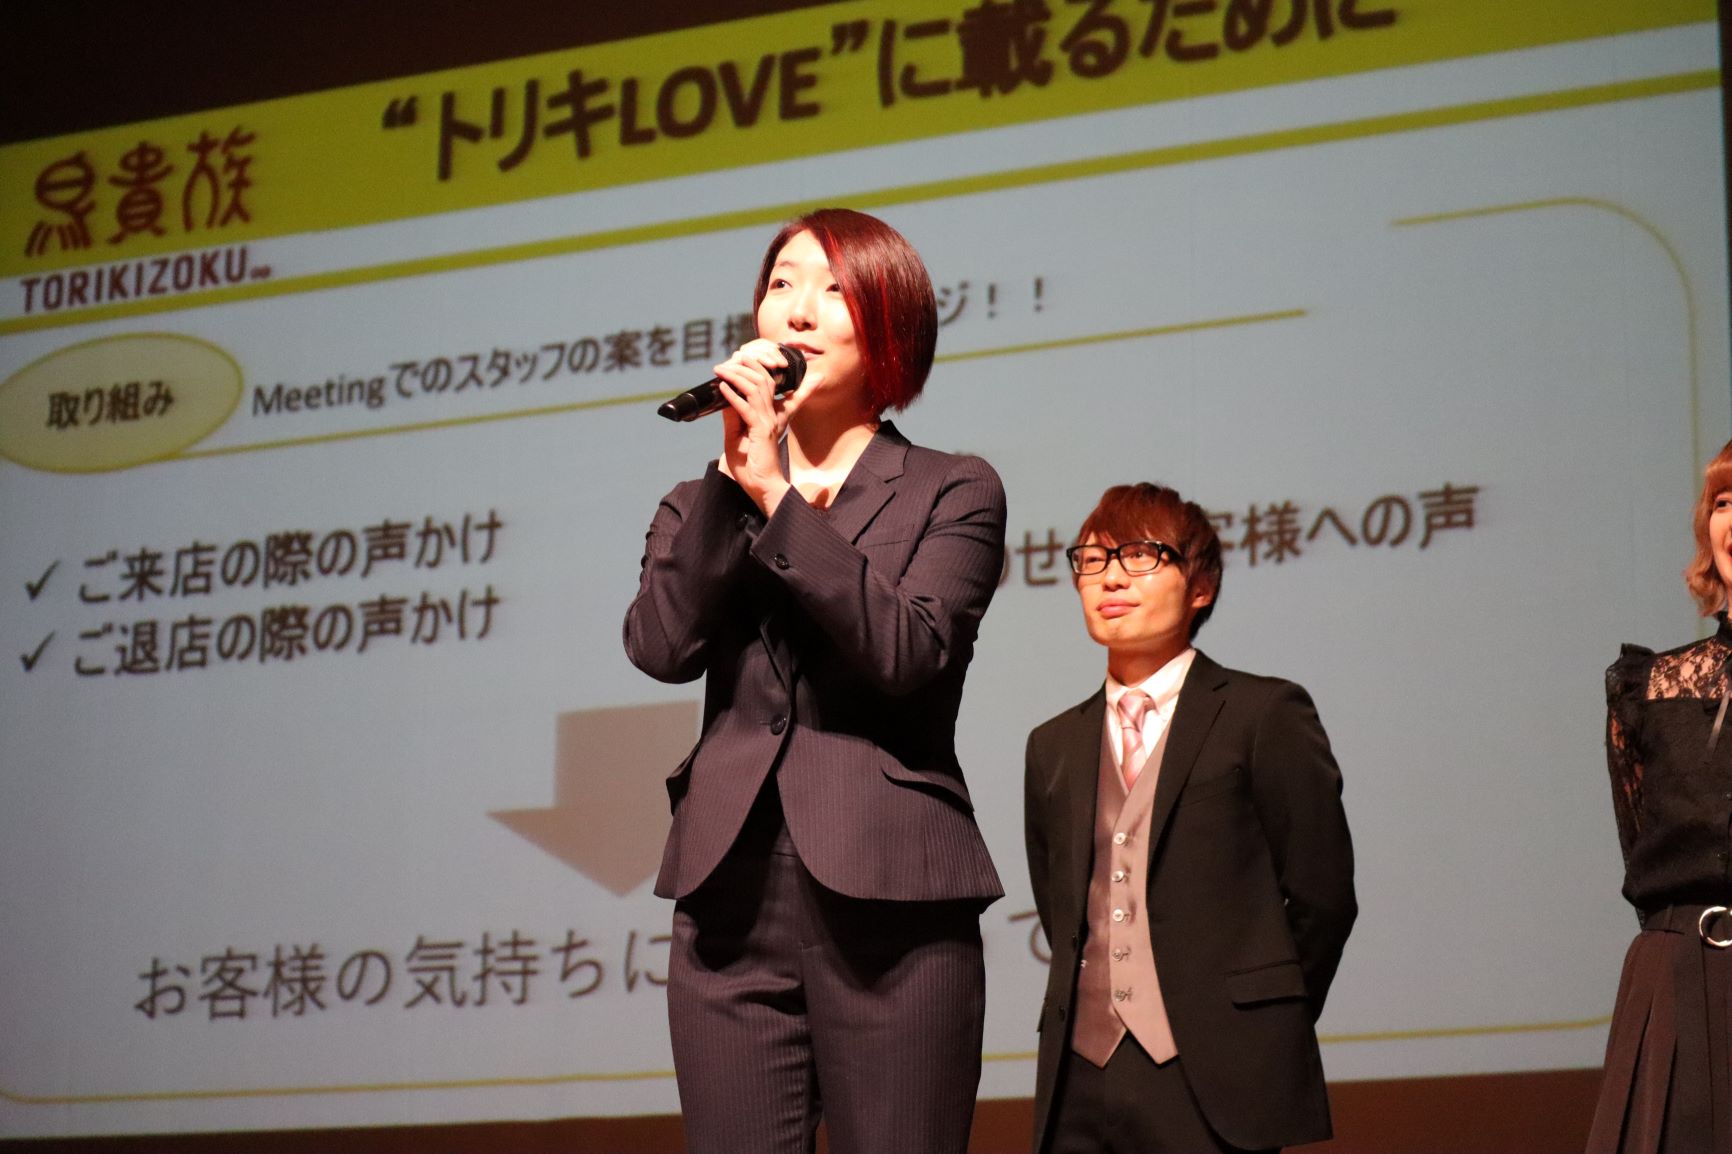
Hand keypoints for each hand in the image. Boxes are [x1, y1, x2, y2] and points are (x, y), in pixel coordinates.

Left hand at [714, 339, 793, 515]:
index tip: (736, 360)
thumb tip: (724, 398)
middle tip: (726, 361)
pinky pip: (746, 408)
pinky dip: (733, 396)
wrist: (762, 487)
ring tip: (721, 370)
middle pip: (762, 380)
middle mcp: (771, 415)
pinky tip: (723, 388)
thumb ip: (733, 417)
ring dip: (736, 376)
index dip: (755, 368)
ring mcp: (767, 422)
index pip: (767, 383)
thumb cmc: (751, 466)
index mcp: (770, 415)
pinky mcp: (761, 432)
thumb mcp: (736, 436)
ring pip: (755, 389)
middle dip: (744, 366)